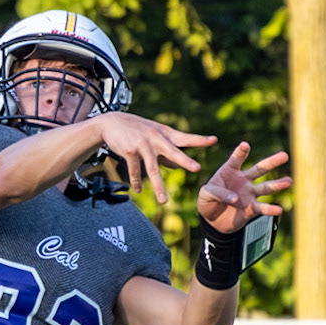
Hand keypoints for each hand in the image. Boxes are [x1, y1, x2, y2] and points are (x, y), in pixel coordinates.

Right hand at [99, 112, 218, 203]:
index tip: (214, 140)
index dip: (199, 140)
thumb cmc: (136, 130)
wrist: (111, 122)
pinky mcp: (130, 151)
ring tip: (164, 201)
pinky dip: (136, 182)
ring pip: (152, 169)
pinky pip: (134, 171)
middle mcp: (156, 139)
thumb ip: (165, 152)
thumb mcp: (153, 137)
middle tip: (197, 168)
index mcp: (164, 134)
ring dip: (158, 186)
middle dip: (185, 160)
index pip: (185, 138)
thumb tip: (177, 166)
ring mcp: (143, 145)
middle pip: (173, 151)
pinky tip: (138, 190)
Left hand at [197, 142, 290, 232]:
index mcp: (230, 171)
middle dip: (272, 162)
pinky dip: (270, 209)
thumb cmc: (208, 201)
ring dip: (277, 185)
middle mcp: (244, 180)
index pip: (236, 159)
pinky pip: (262, 208)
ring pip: (265, 187)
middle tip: (284, 156)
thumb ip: (218, 193)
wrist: (212, 220)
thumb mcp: (206, 194)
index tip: (245, 146)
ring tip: (288, 181)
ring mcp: (249, 194)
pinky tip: (279, 209)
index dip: (240, 152)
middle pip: (259, 169)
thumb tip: (236, 198)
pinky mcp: (251, 209)